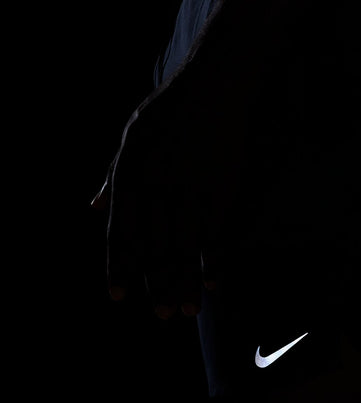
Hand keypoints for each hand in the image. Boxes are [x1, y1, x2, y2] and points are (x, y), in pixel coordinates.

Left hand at [93, 77, 240, 317]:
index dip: (120, 266)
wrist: (215, 86)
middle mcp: (159, 185)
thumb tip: (94, 208)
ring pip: (186, 246)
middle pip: (155, 246)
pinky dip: (216, 260)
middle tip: (161, 315)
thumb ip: (115, 176)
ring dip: (186, 282)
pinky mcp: (223, 186)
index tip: (119, 295)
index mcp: (132, 173)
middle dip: (157, 284)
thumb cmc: (171, 111)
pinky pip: (218, 231)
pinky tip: (215, 282)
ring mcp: (193, 187)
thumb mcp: (133, 137)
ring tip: (186, 311)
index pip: (121, 231)